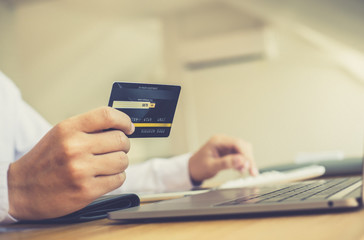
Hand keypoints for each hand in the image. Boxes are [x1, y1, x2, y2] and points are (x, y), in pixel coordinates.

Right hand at [8, 107, 133, 219]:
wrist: (21, 189)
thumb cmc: (44, 161)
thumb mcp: (61, 135)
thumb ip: (88, 128)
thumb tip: (120, 126)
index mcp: (69, 129)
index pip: (107, 115)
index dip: (124, 120)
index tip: (128, 127)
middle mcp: (75, 147)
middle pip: (120, 140)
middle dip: (122, 145)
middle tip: (114, 150)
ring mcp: (81, 170)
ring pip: (123, 161)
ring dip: (119, 163)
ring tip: (106, 165)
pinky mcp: (86, 190)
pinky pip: (119, 179)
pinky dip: (115, 178)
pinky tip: (103, 177)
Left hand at [188, 135, 258, 182]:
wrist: (191, 170)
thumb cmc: (198, 167)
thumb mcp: (211, 166)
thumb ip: (226, 163)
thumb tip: (241, 160)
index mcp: (218, 141)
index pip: (237, 144)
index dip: (246, 155)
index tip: (250, 166)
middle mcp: (223, 142)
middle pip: (242, 146)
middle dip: (248, 159)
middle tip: (252, 172)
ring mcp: (226, 147)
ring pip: (243, 150)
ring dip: (246, 161)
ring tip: (244, 171)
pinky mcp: (228, 153)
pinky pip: (239, 155)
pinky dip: (242, 162)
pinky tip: (241, 170)